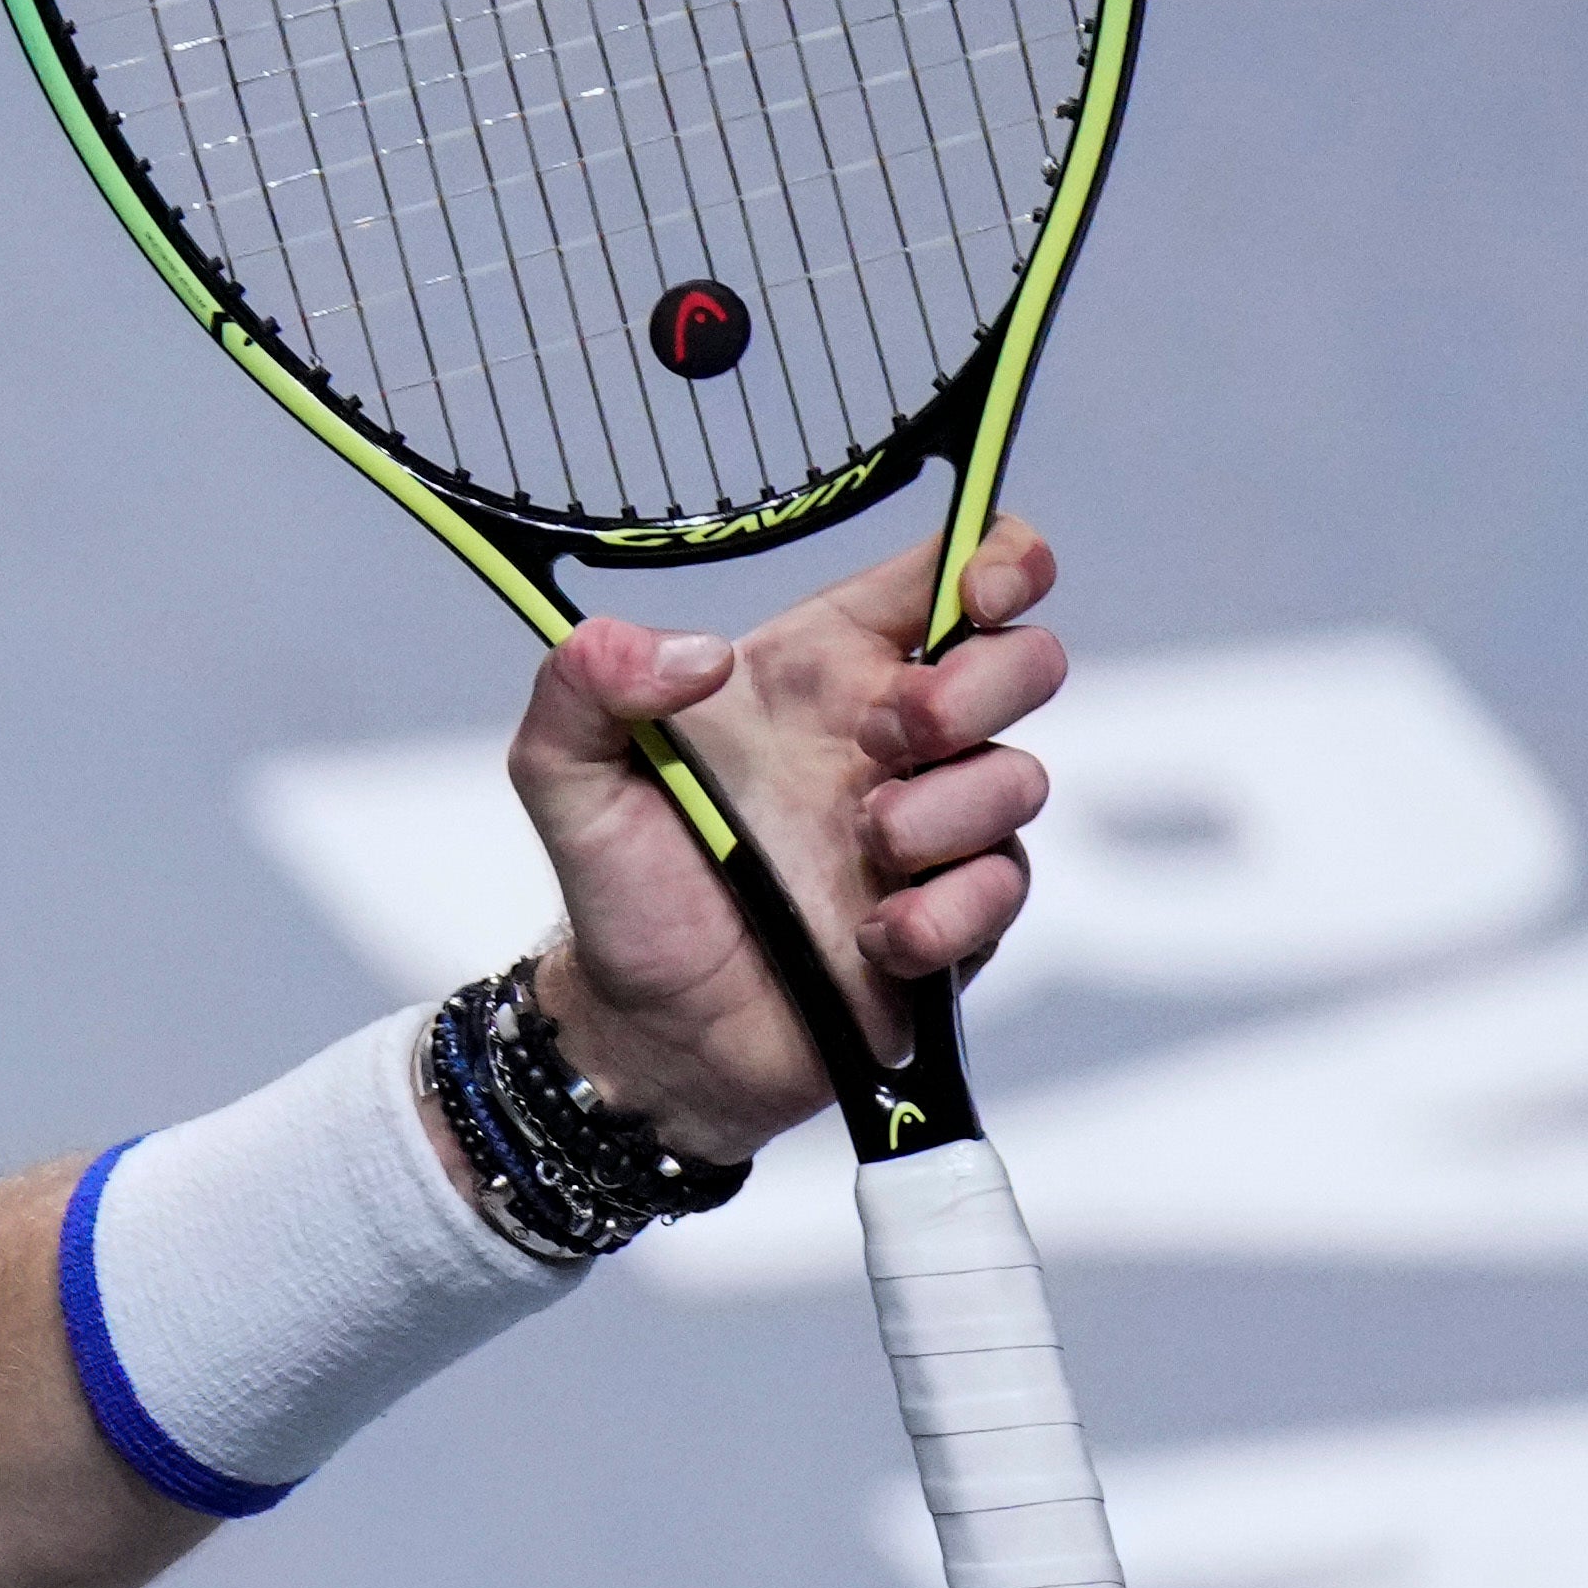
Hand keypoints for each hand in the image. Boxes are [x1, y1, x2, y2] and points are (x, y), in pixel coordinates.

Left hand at [499, 518, 1066, 1161]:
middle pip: (1023, 660)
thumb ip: (586, 683)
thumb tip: (692, 654)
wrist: (647, 1030)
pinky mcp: (952, 919)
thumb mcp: (563, 774)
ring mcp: (933, 830)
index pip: (944, 576)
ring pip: (1020, 777)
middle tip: (884, 739)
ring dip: (945, 810)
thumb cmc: (623, 889)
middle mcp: (890, 742)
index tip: (977, 589)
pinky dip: (945, 911)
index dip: (994, 556)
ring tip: (862, 846)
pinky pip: (1004, 888)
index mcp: (818, 674)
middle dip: (978, 687)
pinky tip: (873, 935)